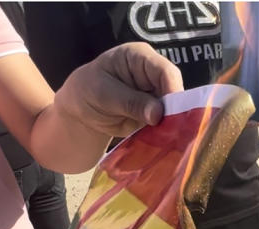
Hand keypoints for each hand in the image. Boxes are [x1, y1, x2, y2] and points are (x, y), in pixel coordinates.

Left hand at [55, 42, 184, 137]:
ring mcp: (158, 94)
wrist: (81, 109)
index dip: (172, 90)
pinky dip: (167, 132)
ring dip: (173, 124)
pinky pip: (169, 122)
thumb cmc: (88, 90)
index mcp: (140, 57)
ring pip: (176, 108)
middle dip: (175, 110)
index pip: (164, 71)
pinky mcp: (158, 112)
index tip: (170, 113)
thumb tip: (158, 114)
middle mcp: (154, 74)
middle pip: (175, 90)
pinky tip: (165, 141)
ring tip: (169, 138)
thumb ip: (130, 102)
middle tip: (172, 131)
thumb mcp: (103, 94)